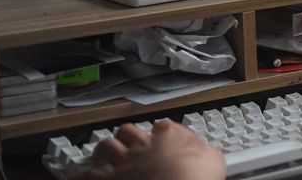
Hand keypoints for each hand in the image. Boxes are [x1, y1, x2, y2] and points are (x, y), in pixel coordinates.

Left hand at [77, 120, 225, 179]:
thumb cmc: (199, 177)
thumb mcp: (215, 161)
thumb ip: (207, 153)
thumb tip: (208, 154)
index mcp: (170, 135)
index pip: (163, 126)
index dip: (160, 134)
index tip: (161, 140)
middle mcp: (144, 144)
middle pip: (128, 131)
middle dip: (127, 137)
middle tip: (129, 147)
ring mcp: (125, 161)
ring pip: (107, 146)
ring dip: (105, 151)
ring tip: (105, 158)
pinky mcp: (110, 178)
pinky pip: (90, 174)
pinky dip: (87, 175)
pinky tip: (87, 177)